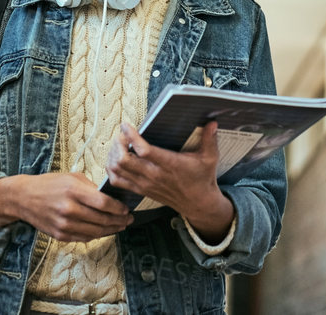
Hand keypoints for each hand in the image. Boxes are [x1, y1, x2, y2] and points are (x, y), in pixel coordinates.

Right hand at [0, 173, 131, 241]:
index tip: (126, 209)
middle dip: (118, 221)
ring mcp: (64, 224)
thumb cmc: (49, 184)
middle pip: (101, 219)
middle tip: (128, 219)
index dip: (117, 208)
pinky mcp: (60, 235)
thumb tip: (110, 197)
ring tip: (120, 226)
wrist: (24, 198)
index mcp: (73, 191)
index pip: (102, 203)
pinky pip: (84, 238)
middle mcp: (69, 209)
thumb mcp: (71, 177)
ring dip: (111, 230)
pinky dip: (97, 235)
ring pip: (95, 232)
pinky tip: (104, 230)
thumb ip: (91, 187)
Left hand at [106, 122, 235, 242]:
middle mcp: (154, 175)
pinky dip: (112, 169)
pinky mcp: (141, 190)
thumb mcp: (210, 158)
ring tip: (119, 144)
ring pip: (117, 170)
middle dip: (118, 143)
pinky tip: (116, 158)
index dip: (131, 136)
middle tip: (122, 134)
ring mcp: (145, 184)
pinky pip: (117, 181)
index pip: (144, 151)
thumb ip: (210, 139)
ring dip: (113, 155)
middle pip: (124, 160)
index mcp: (170, 165)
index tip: (126, 125)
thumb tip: (212, 122)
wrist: (198, 204)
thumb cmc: (203, 178)